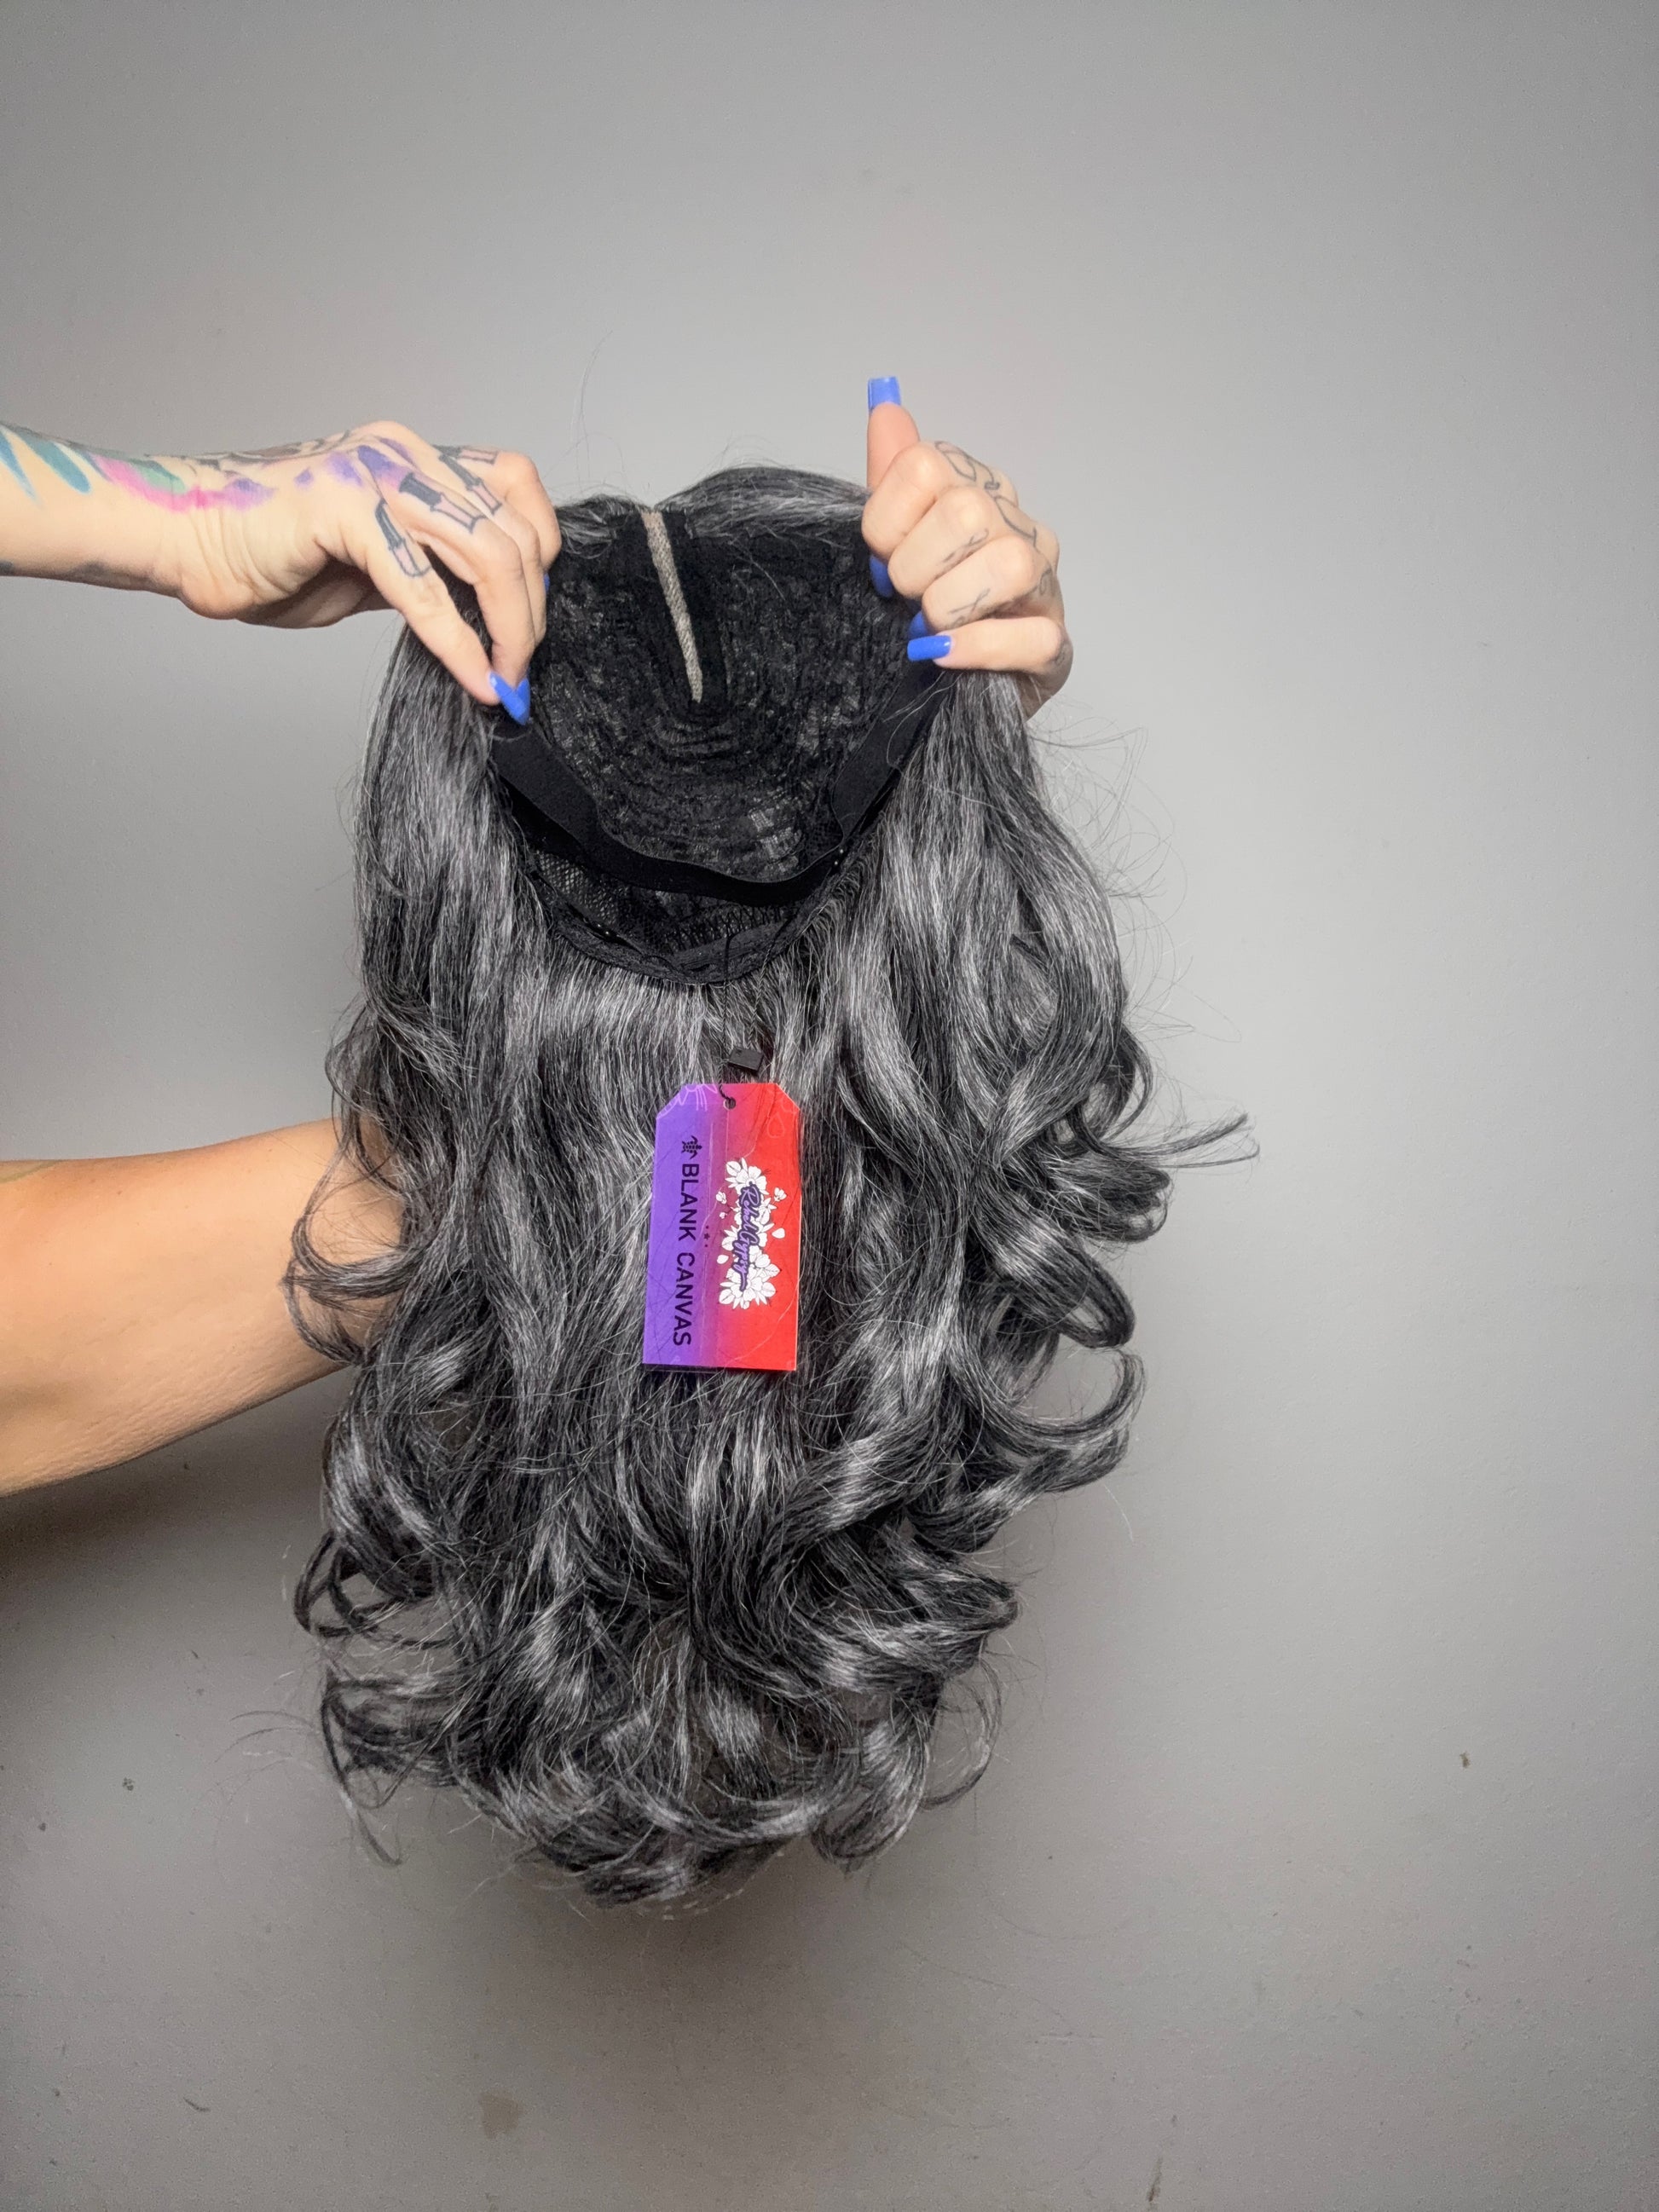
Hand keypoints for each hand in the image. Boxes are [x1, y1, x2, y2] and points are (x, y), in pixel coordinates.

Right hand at [151, 423, 559, 709]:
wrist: (187, 542)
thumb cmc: (269, 556)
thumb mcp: (374, 565)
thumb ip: (430, 570)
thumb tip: (486, 615)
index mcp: (414, 456)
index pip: (514, 488)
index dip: (540, 555)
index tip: (529, 619)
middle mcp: (403, 453)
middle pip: (511, 529)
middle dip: (531, 610)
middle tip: (522, 668)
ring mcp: (375, 474)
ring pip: (485, 553)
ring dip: (510, 628)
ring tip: (506, 677)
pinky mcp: (345, 510)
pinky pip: (423, 587)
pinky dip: (459, 643)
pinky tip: (475, 679)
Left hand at [862, 391, 1071, 710]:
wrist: (944, 688)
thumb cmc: (925, 609)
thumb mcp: (896, 538)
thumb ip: (892, 473)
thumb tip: (886, 403)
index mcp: (979, 492)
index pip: (924, 468)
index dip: (885, 520)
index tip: (878, 558)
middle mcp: (1020, 529)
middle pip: (966, 511)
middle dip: (914, 565)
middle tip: (902, 598)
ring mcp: (1044, 588)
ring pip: (1010, 564)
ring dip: (948, 604)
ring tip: (926, 628)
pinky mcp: (1054, 648)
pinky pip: (1032, 637)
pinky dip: (979, 646)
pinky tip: (943, 654)